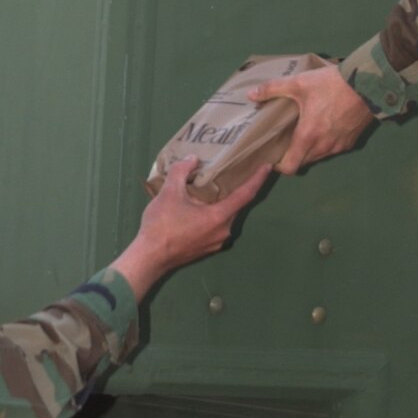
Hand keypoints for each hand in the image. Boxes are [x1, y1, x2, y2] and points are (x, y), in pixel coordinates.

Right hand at [112, 158, 271, 300]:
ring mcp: (216, 242)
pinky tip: (201, 205)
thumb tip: (192, 159)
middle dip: (236, 188)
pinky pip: (215, 226)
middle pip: (236, 205)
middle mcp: (224, 231)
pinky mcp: (206, 248)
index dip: (257, 179)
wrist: (149, 258)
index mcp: (220, 217)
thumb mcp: (169, 192)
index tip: (267, 167)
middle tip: (235, 171)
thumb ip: (182, 171)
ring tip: (214, 186)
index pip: (246, 194)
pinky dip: (213, 213)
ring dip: (222, 201)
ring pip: (224, 216)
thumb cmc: (162, 225)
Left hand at [247, 64, 373, 172]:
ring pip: (318, 157)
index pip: (290, 167)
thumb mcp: (299, 83)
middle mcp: (323, 147)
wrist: (367, 84)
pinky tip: (323, 128)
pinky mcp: (351, 142)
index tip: (274, 155)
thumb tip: (251, 95)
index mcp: (308, 137)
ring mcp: (339, 146)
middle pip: (303, 162)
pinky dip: (325, 144)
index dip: (280, 166)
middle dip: (293, 155)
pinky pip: (333, 150)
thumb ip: (273, 89)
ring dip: (309, 150)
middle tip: (286, 140)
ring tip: (304, 133)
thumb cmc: (331, 84)